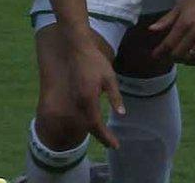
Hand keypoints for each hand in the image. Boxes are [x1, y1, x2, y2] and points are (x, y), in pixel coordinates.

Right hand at [70, 27, 125, 149]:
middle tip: (111, 143)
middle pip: (88, 125)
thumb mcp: (110, 78)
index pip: (96, 125)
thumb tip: (121, 114)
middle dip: (100, 136)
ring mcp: (74, 97)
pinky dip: (87, 118)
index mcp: (88, 98)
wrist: (75, 48)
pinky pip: (80, 111)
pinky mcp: (72, 93)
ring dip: (93, 128)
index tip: (115, 145)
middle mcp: (79, 101)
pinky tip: (93, 119)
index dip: (105, 137)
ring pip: (83, 119)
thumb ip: (115, 97)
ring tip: (104, 134)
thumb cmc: (94, 61)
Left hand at [148, 0, 194, 64]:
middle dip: (169, 57)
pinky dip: (193, 60)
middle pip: (179, 53)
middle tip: (165, 55)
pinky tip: (189, 57)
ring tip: (177, 57)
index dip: (160, 51)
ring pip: (191, 58)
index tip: (155, 55)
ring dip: (182, 61)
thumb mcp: (180, 6)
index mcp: (184, 22)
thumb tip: (151, 29)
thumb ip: (166, 19)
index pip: (169, 43)